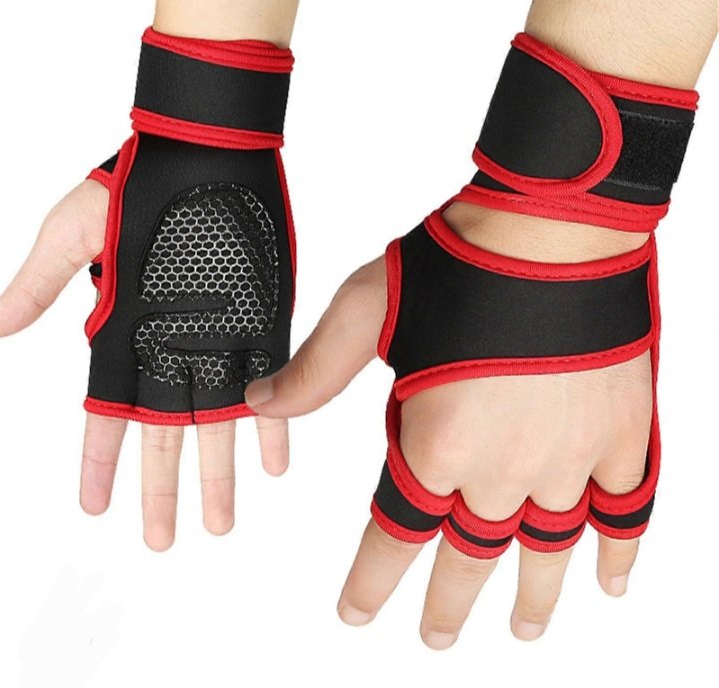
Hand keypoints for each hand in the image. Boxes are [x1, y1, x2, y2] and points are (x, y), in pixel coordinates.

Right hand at [0, 181, 288, 550]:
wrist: (204, 153)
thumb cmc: (132, 185)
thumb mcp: (69, 231)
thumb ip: (37, 281)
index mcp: (125, 336)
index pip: (107, 415)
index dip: (99, 463)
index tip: (95, 507)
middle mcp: (172, 349)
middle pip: (164, 436)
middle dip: (162, 489)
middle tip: (163, 541)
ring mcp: (217, 341)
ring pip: (217, 423)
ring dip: (219, 474)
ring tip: (222, 523)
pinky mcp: (258, 325)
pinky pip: (269, 384)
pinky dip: (274, 424)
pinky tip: (275, 463)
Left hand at [244, 213, 652, 646]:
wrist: (552, 224)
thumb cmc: (459, 261)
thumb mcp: (364, 311)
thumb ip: (314, 372)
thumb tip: (258, 401)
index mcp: (437, 443)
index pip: (395, 537)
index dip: (372, 583)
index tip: (357, 614)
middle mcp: (504, 467)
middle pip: (471, 557)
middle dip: (448, 606)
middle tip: (437, 638)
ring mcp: (570, 457)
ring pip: (548, 548)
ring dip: (535, 597)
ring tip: (526, 630)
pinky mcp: (623, 434)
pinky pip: (625, 509)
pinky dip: (618, 550)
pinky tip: (610, 580)